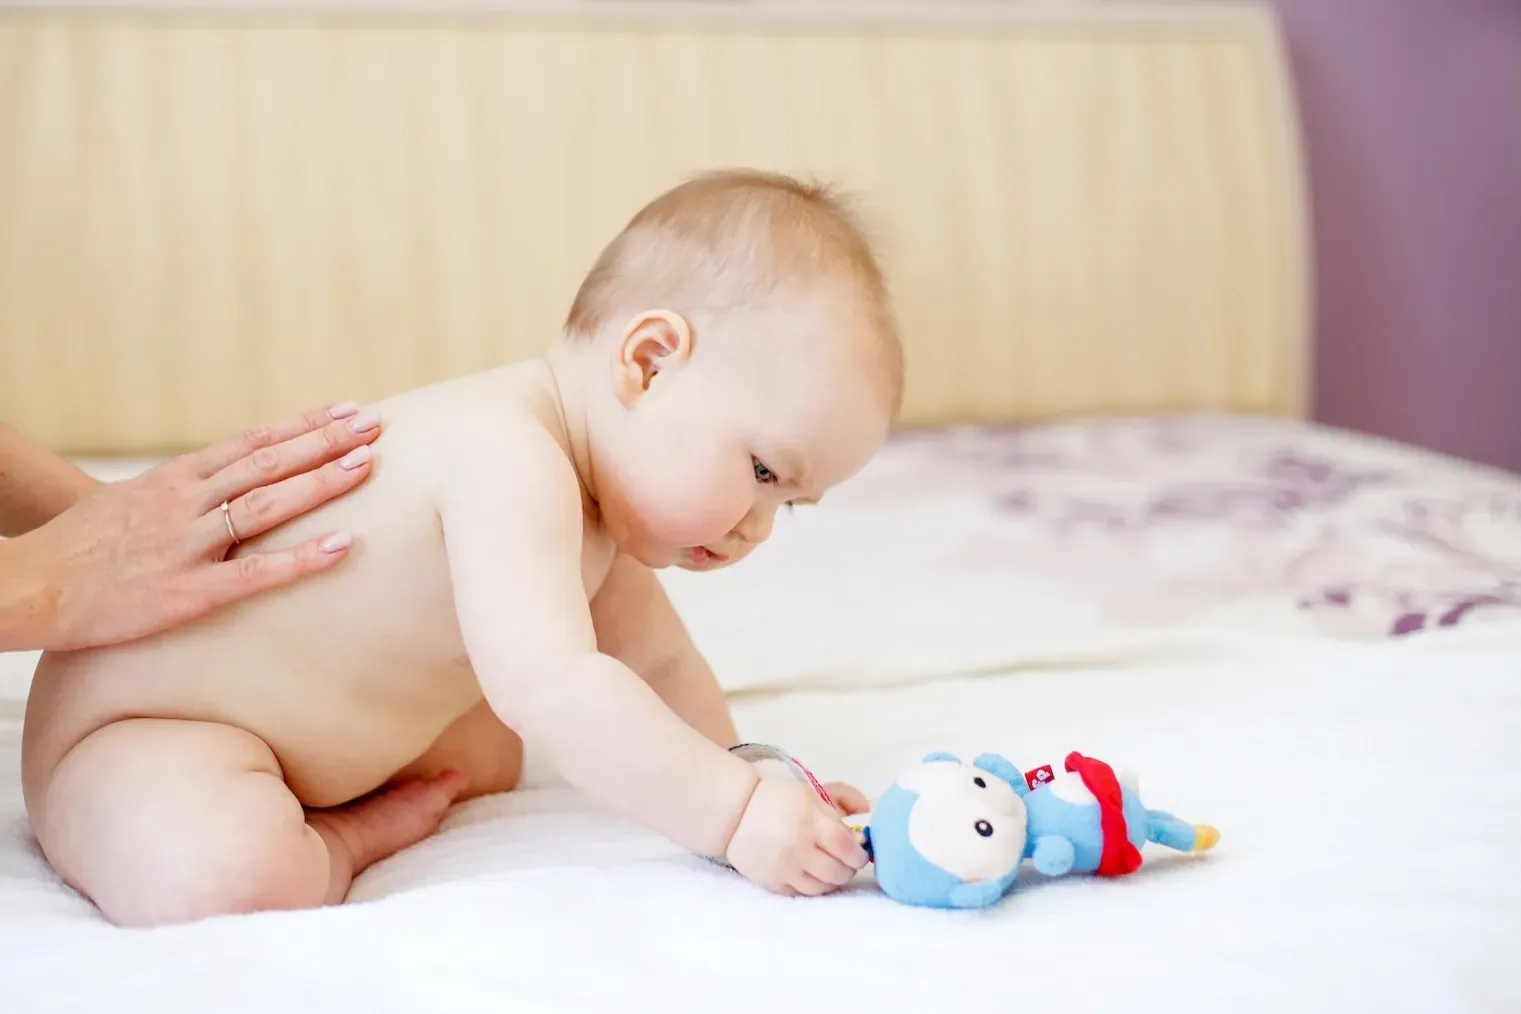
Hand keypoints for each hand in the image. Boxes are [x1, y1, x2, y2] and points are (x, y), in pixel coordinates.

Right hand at [4, 402, 380, 651]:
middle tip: (375, 426)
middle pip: (267, 463)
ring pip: (265, 505)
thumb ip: (184, 492)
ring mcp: (187, 545)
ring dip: (319, 482)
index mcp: (176, 479)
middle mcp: (186, 503)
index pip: (252, 442)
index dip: (303, 426)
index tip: (346, 410)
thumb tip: (231, 482)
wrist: (29, 586)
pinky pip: (256, 573)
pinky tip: (344, 545)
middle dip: (325, 443)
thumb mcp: (133, 501)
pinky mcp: (187, 592)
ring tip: (366, 465)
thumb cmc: (82, 548)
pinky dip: (303, 558)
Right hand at [724, 778, 869, 896]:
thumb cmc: (777, 800)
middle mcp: (797, 850)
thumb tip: (867, 812)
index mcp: (809, 823)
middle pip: (838, 872)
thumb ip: (842, 800)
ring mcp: (784, 870)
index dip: (859, 854)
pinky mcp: (774, 884)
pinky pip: (803, 893)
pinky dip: (813, 885)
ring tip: (830, 867)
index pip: (846, 847)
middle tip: (846, 860)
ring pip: (823, 888)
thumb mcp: (810, 793)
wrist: (735, 815)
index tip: (860, 852)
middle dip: (849, 868)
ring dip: (833, 879)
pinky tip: (811, 873)